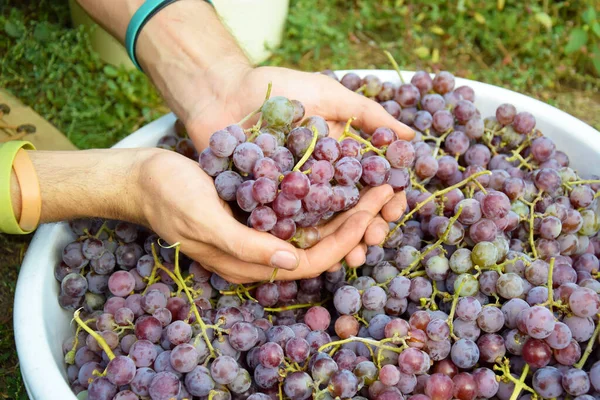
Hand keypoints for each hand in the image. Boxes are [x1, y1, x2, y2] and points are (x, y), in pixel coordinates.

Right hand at [137, 149, 395, 282]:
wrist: (142, 178)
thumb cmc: (168, 196)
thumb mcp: (203, 219)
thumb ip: (246, 246)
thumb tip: (292, 261)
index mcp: (248, 264)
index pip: (312, 260)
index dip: (348, 237)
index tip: (375, 203)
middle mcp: (260, 255)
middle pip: (321, 248)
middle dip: (357, 223)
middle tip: (387, 191)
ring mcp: (259, 234)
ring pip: (314, 232)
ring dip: (346, 212)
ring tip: (375, 184)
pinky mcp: (256, 214)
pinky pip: (300, 214)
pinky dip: (324, 200)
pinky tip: (342, 179)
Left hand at [178, 65, 412, 243]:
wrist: (224, 91)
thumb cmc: (279, 88)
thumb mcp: (329, 94)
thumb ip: (368, 114)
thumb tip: (411, 135)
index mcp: (339, 159)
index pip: (370, 185)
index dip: (386, 198)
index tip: (393, 206)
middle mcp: (320, 181)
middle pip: (350, 212)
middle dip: (367, 228)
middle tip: (375, 238)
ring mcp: (293, 195)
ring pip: (322, 225)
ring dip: (341, 242)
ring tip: (353, 255)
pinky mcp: (266, 204)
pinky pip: (285, 226)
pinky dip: (300, 240)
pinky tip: (312, 250)